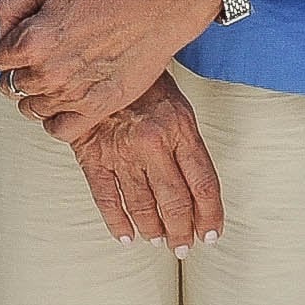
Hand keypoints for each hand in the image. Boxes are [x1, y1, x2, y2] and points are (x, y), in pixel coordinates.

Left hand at [0, 0, 209, 143]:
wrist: (155, 2)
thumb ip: (11, 4)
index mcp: (30, 42)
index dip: (8, 48)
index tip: (23, 42)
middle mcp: (47, 73)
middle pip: (12, 86)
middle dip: (20, 71)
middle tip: (40, 58)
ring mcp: (71, 95)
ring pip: (32, 108)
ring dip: (36, 95)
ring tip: (54, 78)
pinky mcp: (97, 108)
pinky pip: (60, 129)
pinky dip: (55, 120)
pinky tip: (64, 103)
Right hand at [66, 78, 222, 245]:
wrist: (98, 58)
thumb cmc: (143, 83)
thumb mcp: (177, 106)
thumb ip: (187, 145)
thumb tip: (198, 190)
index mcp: (180, 129)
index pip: (204, 185)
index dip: (211, 216)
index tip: (211, 234)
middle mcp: (153, 143)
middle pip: (175, 201)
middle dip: (182, 231)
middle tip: (183, 246)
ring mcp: (121, 151)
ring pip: (142, 206)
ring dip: (153, 230)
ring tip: (158, 240)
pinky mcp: (93, 155)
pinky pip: (106, 198)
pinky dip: (117, 222)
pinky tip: (126, 236)